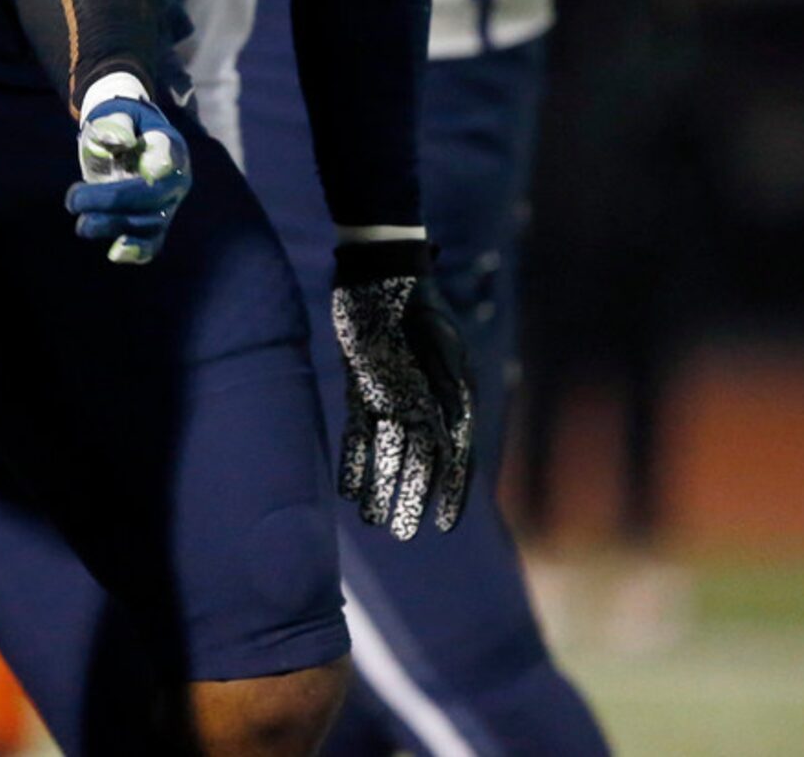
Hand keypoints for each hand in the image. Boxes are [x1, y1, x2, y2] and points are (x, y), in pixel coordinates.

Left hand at [66, 95, 191, 263]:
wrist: (127, 140)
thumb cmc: (120, 124)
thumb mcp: (117, 114)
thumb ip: (116, 123)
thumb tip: (117, 141)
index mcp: (170, 146)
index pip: (167, 157)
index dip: (157, 165)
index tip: (144, 170)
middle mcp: (175, 179)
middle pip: (153, 196)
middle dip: (113, 201)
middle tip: (74, 200)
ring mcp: (168, 205)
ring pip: (150, 223)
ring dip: (113, 225)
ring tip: (82, 225)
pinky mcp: (154, 224)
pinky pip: (152, 243)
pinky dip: (135, 251)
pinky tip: (114, 253)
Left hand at [331, 240, 472, 538]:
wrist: (377, 269)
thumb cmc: (413, 304)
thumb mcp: (436, 342)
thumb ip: (445, 385)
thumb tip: (456, 430)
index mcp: (449, 395)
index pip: (454, 455)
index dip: (452, 492)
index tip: (444, 526)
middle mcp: (422, 401)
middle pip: (418, 460)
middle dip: (411, 497)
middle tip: (402, 534)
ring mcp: (391, 395)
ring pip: (387, 451)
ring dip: (381, 485)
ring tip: (372, 522)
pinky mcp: (361, 385)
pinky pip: (358, 431)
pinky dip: (355, 459)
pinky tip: (347, 488)